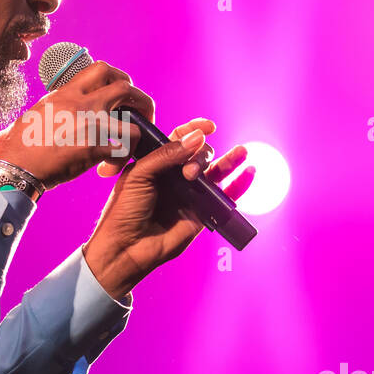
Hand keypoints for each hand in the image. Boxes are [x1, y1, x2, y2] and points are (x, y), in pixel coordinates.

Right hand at [0, 61, 153, 187]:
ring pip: (133, 118)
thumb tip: (78, 109)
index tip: (120, 97)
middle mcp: (80, 102)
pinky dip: (121, 159)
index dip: (118, 79)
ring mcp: (89, 123)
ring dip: (137, 132)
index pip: (101, 69)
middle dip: (139, 100)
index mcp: (66, 92)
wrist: (10, 163)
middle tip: (140, 117)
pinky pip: (123, 148)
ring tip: (130, 145)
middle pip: (124, 86)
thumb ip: (63, 105)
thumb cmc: (19, 143)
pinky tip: (107, 169)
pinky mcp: (92, 147)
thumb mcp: (41, 110)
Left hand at [83, 118, 255, 300]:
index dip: (194, 130)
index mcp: (156, 162)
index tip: (207, 126)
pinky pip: (224, 196)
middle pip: (199, 153)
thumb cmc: (124, 210)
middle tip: (188, 174)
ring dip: (229, 160)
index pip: (179, 139)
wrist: (126, 247)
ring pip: (215, 171)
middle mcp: (174, 176)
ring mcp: (189, 194)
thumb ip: (167, 155)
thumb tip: (198, 138)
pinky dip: (239, 184)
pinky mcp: (201, 213)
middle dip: (200, 157)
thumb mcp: (140, 175)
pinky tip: (249, 172)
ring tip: (240, 152)